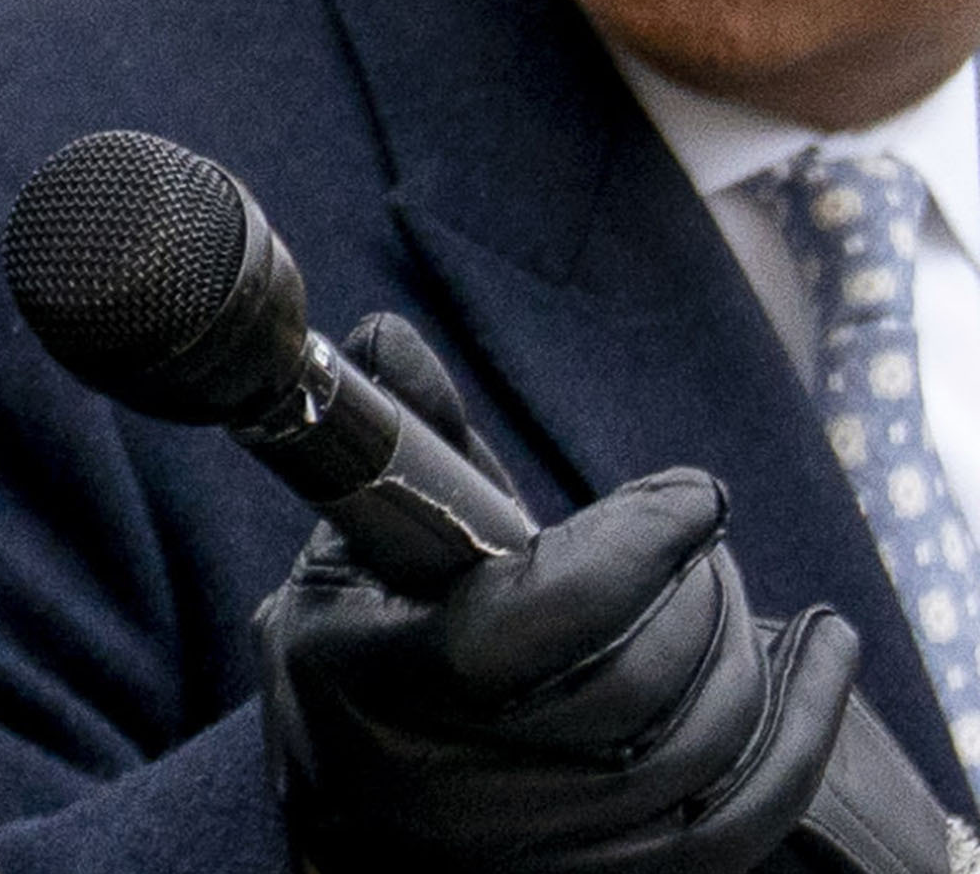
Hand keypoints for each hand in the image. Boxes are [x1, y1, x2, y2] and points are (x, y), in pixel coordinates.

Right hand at [262, 316, 854, 873]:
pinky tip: (822, 655)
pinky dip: (804, 730)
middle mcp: (444, 790)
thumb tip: (390, 342)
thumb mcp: (344, 557)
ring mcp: (529, 852)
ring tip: (724, 583)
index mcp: (362, 684)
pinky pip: (741, 817)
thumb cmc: (354, 659)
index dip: (632, 550)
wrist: (348, 816)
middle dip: (695, 586)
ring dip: (744, 646)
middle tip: (698, 531)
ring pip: (698, 746)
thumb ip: (390, 454)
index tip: (691, 495)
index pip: (524, 624)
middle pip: (632, 684)